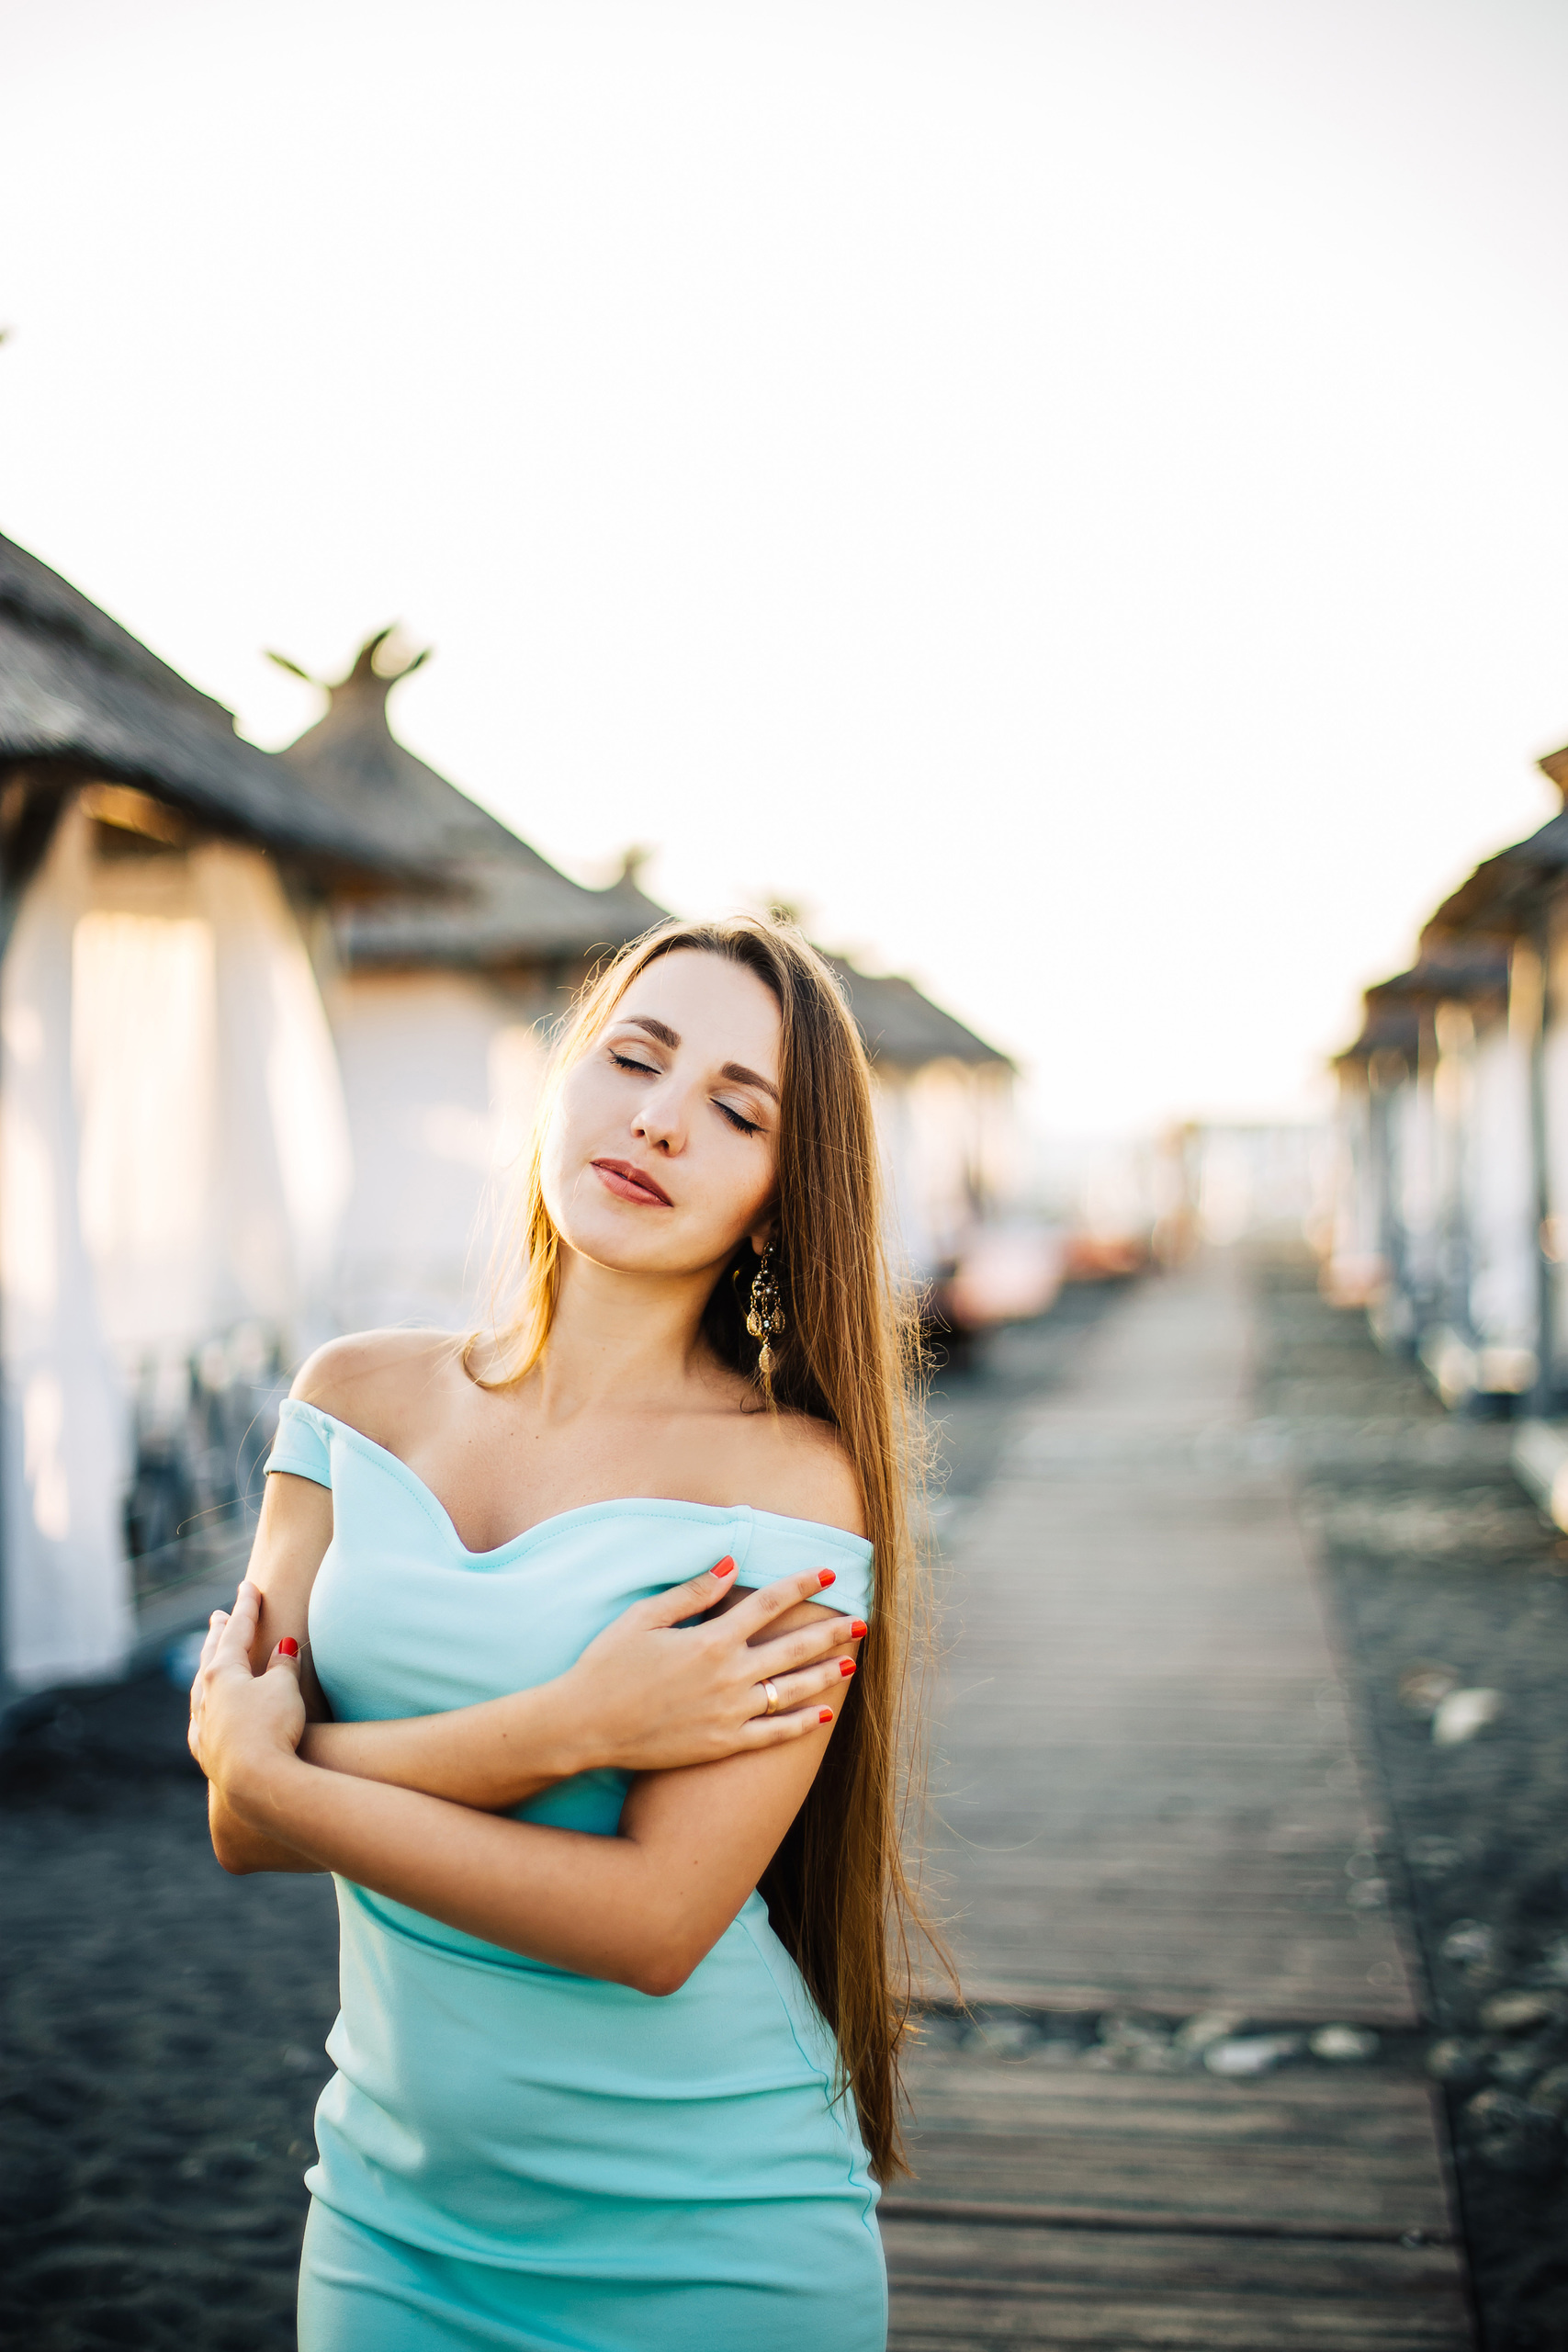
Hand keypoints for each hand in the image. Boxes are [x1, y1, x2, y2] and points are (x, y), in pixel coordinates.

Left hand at [188, 1580, 306, 1810]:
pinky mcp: (206, 1751)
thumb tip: (283, 1647)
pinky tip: (203, 1710)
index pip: (237, 1631)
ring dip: (207, 1667)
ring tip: (210, 1657)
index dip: (246, 1607)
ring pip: (200, 1687)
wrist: (255, 1781)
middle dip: (218, 1634)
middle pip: (211, 1655)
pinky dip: (204, 1705)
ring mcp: (203, 1725)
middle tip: (218, 1616)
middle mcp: (205, 1696)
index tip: (248, 1587)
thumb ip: (282, 1665)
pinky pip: (201, 1718)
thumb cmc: (272, 1727)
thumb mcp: (283, 1689)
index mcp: (222, 1672)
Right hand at [565, 1561, 864, 1775]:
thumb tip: (730, 1563)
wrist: (584, 1725)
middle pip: (793, 1647)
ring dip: (825, 1673)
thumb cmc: (607, 1665)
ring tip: (851, 1662)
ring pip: (792, 1690)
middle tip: (861, 1622)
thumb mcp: (643, 1618)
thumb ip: (692, 1592)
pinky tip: (824, 1712)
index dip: (802, 1585)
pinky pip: (774, 1733)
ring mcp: (729, 1713)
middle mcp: (728, 1676)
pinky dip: (803, 1723)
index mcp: (710, 1640)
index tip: (830, 1574)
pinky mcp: (723, 1744)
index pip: (769, 1603)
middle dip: (831, 1632)